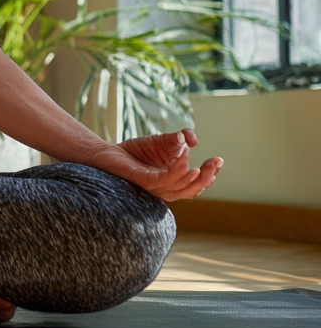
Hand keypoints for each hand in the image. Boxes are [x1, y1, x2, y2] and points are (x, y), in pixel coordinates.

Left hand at [92, 129, 222, 201]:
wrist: (108, 153)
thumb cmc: (136, 151)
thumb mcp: (164, 141)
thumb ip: (180, 138)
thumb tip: (192, 139)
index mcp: (174, 181)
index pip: (196, 183)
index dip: (210, 174)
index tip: (219, 159)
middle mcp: (166, 187)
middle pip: (192, 190)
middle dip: (208, 177)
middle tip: (217, 162)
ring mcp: (155, 186)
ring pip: (180, 189)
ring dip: (194, 179)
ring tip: (204, 166)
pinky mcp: (143, 181)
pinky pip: (163, 181)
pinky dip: (176, 173)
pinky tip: (184, 163)